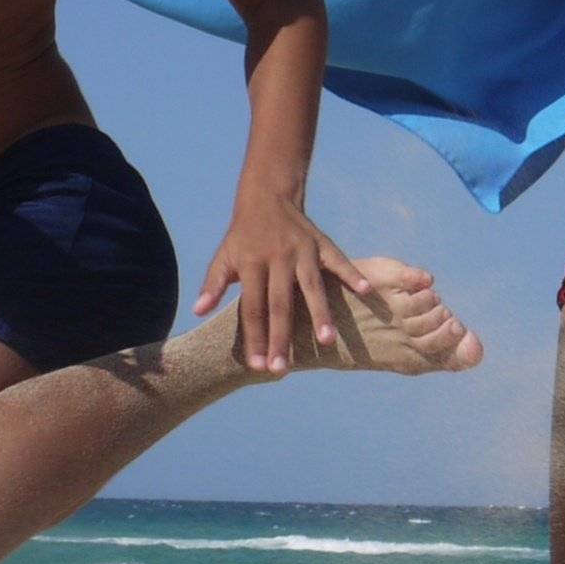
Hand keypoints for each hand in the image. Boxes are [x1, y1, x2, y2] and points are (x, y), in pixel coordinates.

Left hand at [197, 192, 368, 372]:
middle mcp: (277, 257)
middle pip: (279, 304)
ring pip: (312, 286)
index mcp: (251, 263)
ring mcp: (302, 250)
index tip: (256, 365)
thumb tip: (198, 312)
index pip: (253, 307)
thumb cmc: (243, 234)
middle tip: (280, 369)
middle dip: (280, 338)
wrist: (267, 194)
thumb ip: (213, 284)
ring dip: (320, 313)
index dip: (254, 337)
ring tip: (327, 341)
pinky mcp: (321, 242)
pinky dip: (352, 274)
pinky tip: (366, 291)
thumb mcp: (224, 255)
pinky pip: (338, 260)